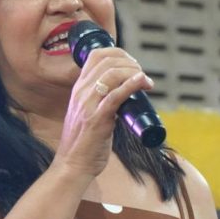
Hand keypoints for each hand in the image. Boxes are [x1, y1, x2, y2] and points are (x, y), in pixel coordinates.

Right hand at [52, 47, 153, 177]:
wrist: (72, 165)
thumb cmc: (84, 142)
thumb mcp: (87, 112)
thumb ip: (100, 100)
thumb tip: (124, 93)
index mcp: (79, 89)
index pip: (96, 55)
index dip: (119, 53)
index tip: (132, 64)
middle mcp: (81, 93)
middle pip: (107, 61)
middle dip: (130, 63)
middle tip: (142, 74)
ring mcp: (88, 105)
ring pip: (112, 74)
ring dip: (134, 72)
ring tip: (146, 82)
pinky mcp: (97, 119)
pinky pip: (116, 96)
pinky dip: (132, 85)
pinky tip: (143, 82)